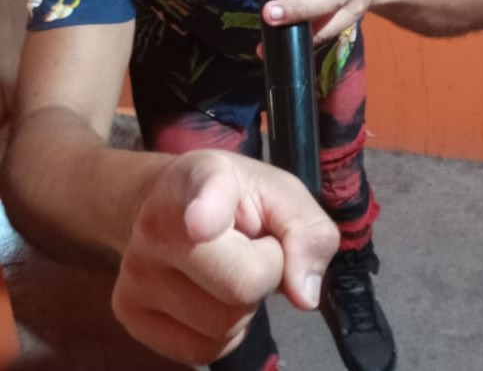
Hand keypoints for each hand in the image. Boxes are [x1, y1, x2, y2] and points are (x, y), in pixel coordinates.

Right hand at [112, 150, 338, 365]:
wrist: (170, 202)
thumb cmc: (236, 197)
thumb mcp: (281, 194)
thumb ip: (308, 232)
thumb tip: (304, 296)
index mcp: (199, 178)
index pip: (205, 197)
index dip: (207, 212)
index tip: (201, 223)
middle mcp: (156, 224)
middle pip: (241, 287)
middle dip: (266, 274)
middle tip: (252, 247)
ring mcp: (135, 272)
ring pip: (223, 326)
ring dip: (243, 305)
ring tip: (228, 267)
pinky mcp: (127, 312)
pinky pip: (201, 351)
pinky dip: (222, 332)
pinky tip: (210, 294)